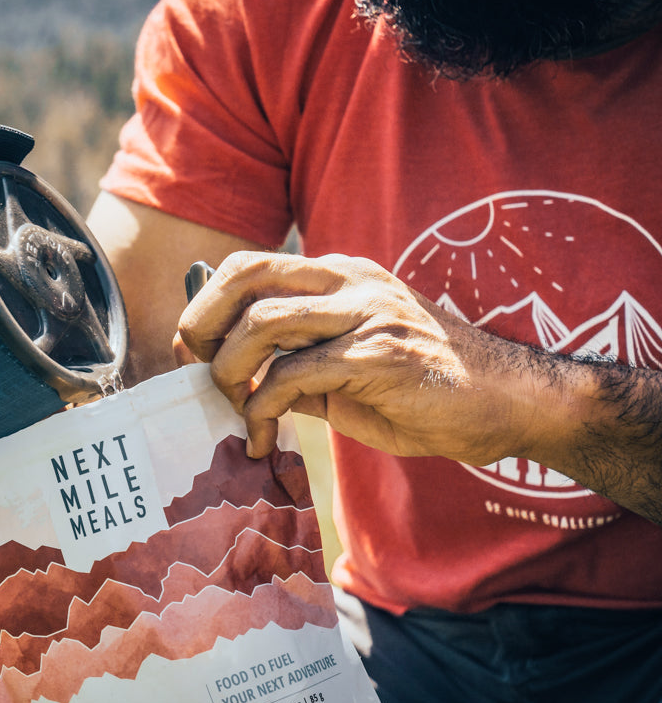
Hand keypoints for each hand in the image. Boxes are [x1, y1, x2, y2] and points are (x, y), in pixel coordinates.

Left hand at [176, 251, 532, 461]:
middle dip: (204, 323)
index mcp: (339, 277)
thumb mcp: (346, 373)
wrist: (508, 402)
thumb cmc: (425, 389)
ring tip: (237, 411)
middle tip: (199, 371)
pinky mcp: (379, 354)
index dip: (208, 304)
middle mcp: (350, 281)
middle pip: (247, 275)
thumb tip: (238, 387)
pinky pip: (295, 373)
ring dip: (231, 372)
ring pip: (264, 322)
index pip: (251, 267)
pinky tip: (263, 435)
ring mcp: (367, 312)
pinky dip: (262, 408)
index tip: (195, 352)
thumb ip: (296, 368)